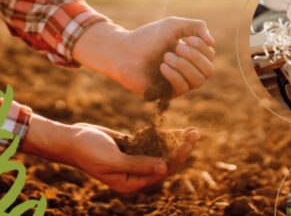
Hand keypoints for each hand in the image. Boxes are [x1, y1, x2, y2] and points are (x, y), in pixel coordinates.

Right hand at [23, 114, 199, 193]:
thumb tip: (164, 168)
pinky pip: (152, 143)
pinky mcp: (132, 147)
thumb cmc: (88, 151)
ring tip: (193, 131)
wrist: (71, 139)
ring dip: (176, 141)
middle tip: (196, 133)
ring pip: (161, 151)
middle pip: (165, 162)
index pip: (161, 171)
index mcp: (132, 183)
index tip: (188, 142)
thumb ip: (139, 164)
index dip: (177, 157)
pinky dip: (163, 136)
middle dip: (181, 148)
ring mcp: (134, 160)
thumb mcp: (113, 160)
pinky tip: (177, 130)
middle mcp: (136, 174)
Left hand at [73, 17, 215, 96]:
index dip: (202, 48)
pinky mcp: (168, 94)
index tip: (186, 38)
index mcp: (191, 56)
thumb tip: (212, 43)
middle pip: (209, 71)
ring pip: (198, 82)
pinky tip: (161, 67)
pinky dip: (174, 75)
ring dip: (184, 66)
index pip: (210, 57)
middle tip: (178, 47)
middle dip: (196, 58)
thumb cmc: (148, 38)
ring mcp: (178, 84)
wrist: (124, 51)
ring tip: (166, 57)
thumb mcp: (174, 25)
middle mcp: (188, 71)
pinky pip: (182, 88)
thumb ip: (196, 26)